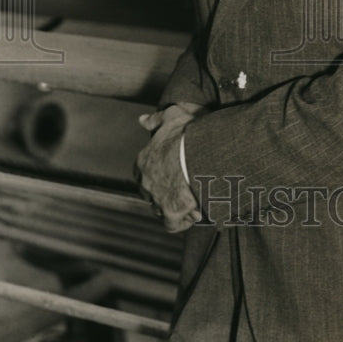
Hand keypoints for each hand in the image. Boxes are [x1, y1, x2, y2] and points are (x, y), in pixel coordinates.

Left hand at [135, 103, 202, 231]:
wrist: (200, 154)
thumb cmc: (186, 134)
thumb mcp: (172, 117)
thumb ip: (156, 119)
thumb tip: (142, 120)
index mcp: (143, 162)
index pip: (143, 173)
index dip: (158, 172)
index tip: (172, 170)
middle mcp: (146, 184)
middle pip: (151, 193)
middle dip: (164, 191)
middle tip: (183, 185)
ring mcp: (157, 200)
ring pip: (161, 209)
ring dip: (173, 207)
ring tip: (192, 199)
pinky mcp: (171, 214)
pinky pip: (172, 224)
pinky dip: (182, 222)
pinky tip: (194, 214)